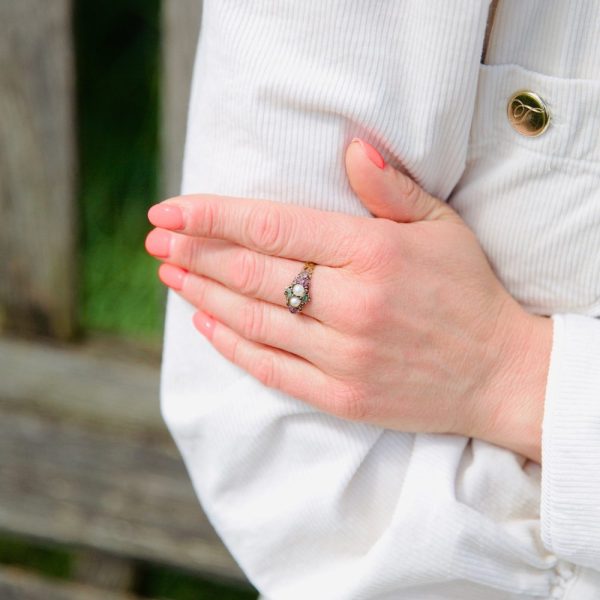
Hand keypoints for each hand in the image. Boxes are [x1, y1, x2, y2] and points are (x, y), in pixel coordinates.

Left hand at [145, 139, 551, 461]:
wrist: (499, 374)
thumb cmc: (469, 293)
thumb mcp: (442, 227)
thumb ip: (391, 189)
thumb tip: (350, 148)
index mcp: (372, 254)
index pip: (271, 226)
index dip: (212, 217)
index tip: (170, 211)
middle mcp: (351, 305)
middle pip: (250, 272)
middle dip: (195, 252)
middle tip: (157, 240)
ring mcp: (343, 356)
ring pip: (251, 320)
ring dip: (202, 294)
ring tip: (169, 275)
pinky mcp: (341, 396)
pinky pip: (270, 369)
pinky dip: (231, 345)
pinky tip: (204, 323)